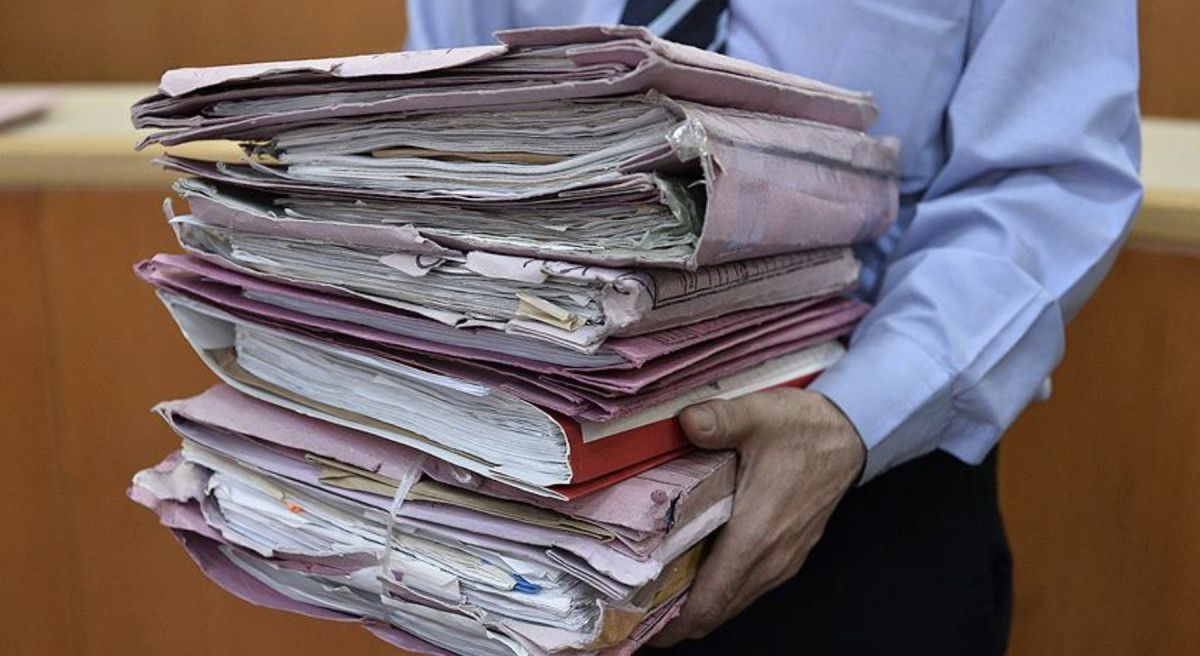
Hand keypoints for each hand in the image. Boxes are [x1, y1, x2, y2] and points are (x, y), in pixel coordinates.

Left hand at [649, 387, 865, 646]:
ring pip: (733, 603)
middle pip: (717, 612)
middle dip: (676, 619)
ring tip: (657, 593)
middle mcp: (770, 559)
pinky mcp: (787, 555)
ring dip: (698, 606)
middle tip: (635, 609)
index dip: (674, 622)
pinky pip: (747, 588)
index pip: (711, 601)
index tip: (641, 626)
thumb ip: (719, 420)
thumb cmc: (803, 429)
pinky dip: (719, 591)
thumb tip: (686, 422)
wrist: (848, 435)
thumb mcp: (759, 414)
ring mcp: (782, 561)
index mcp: (756, 535)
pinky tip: (694, 572)